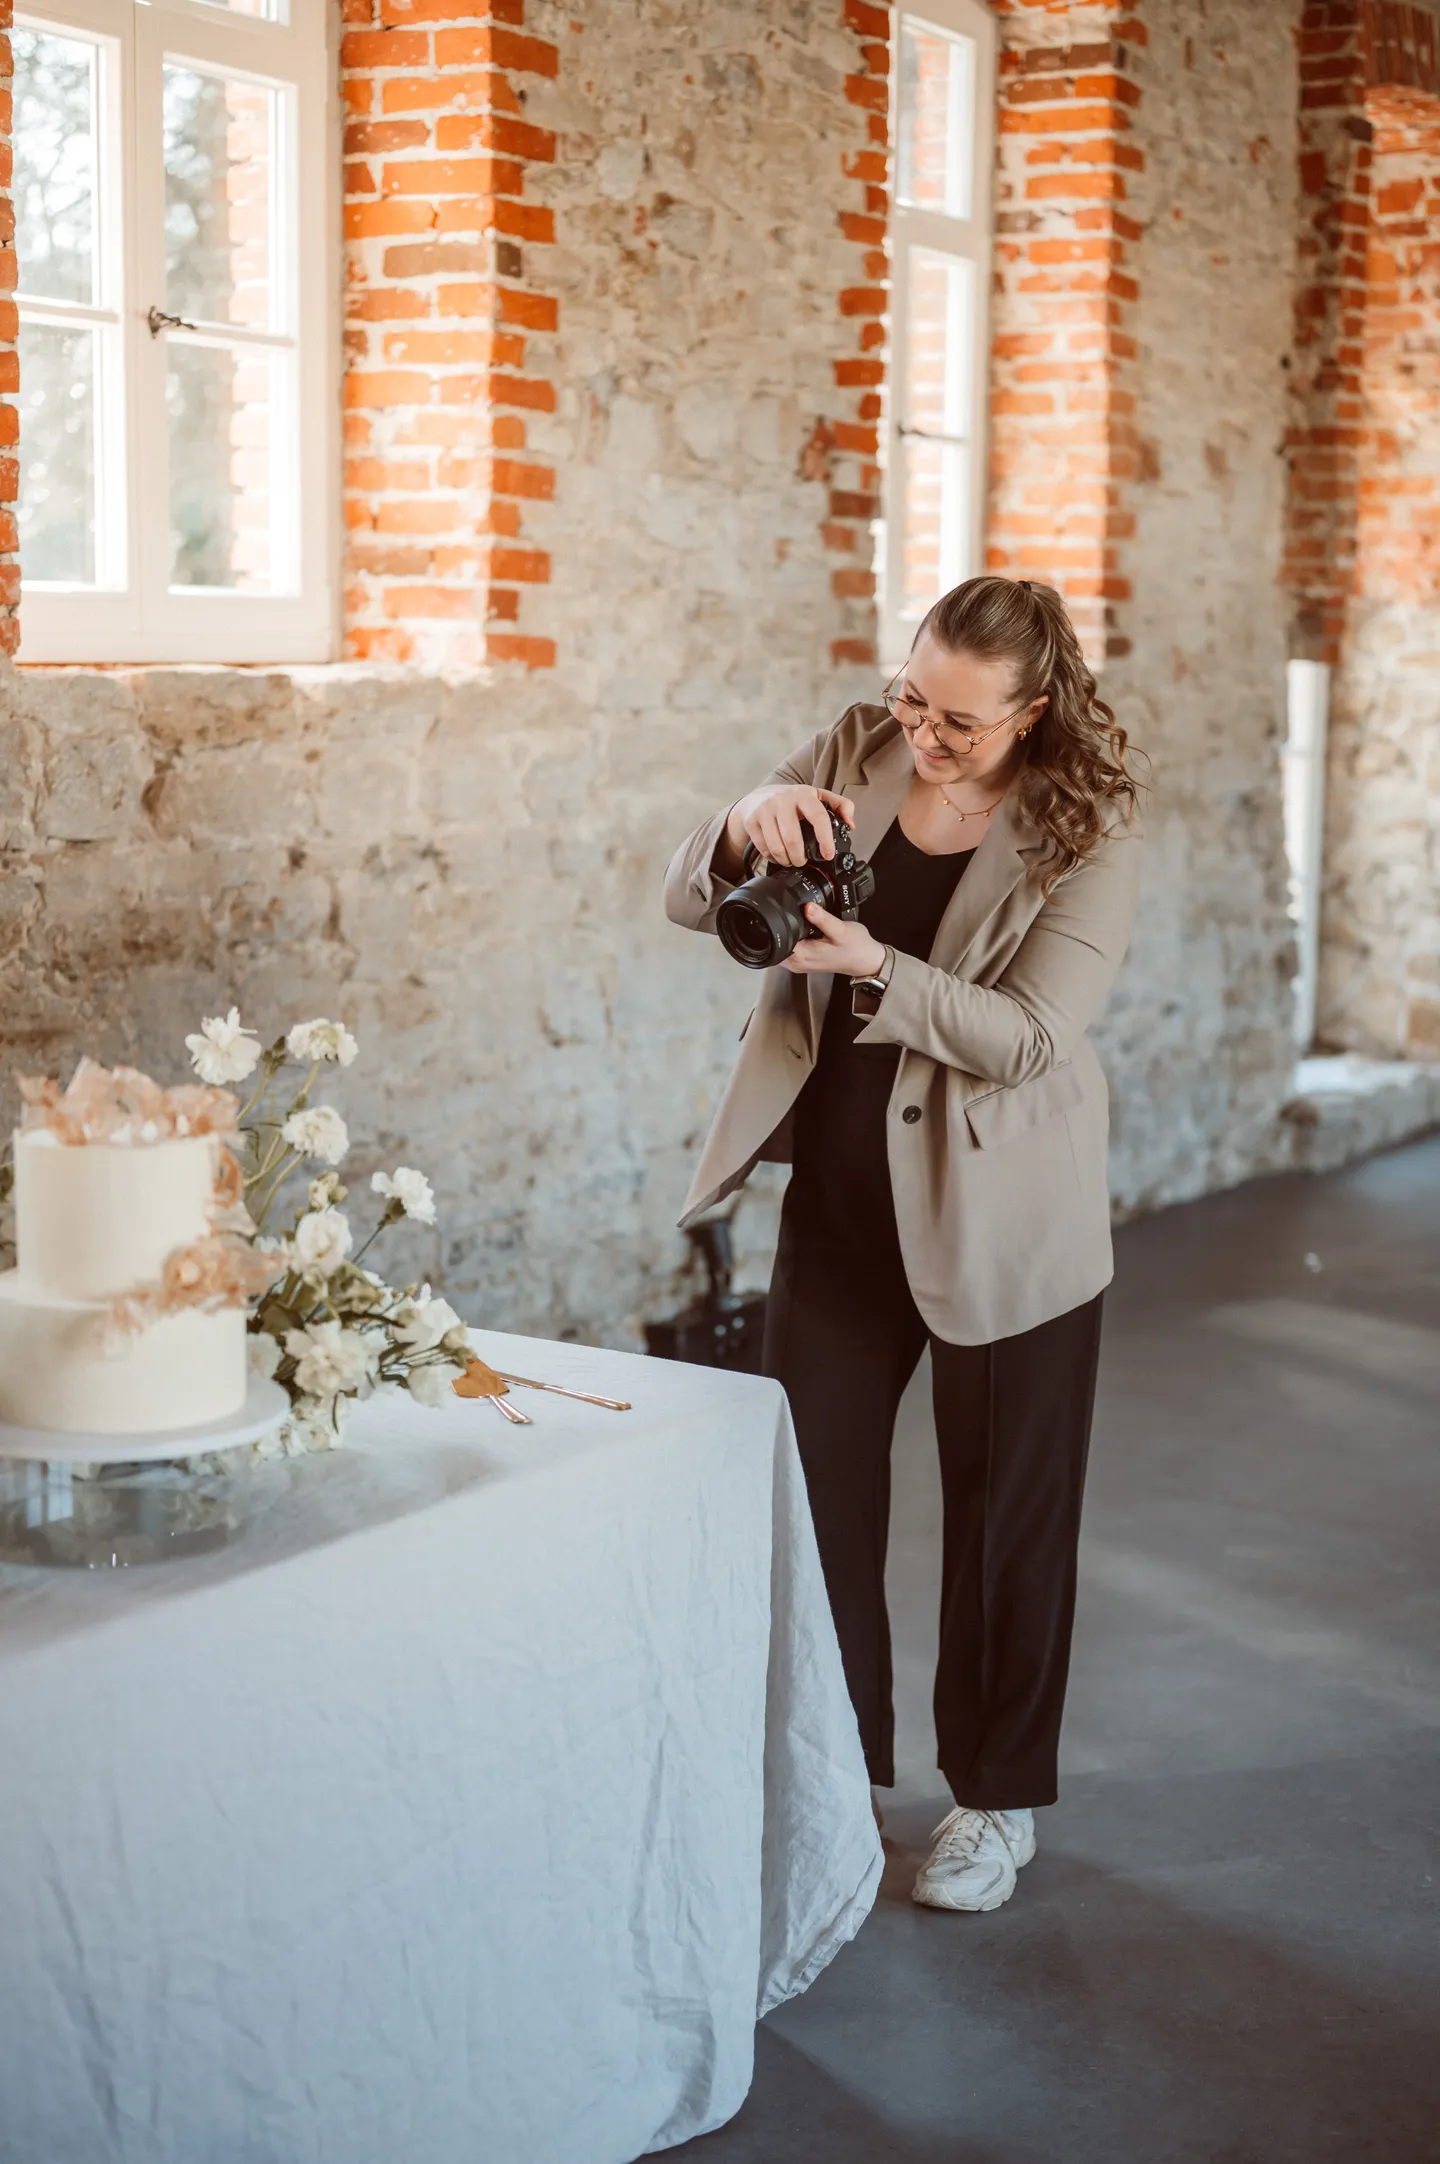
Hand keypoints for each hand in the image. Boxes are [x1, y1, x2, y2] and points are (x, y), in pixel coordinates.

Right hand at [725, 783, 856, 869]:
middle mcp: (782, 800)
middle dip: (800, 857)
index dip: (825, 839)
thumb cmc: (791, 800)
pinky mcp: (751, 821)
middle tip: (803, 862)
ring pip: (777, 847)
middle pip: (793, 839)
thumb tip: (851, 824)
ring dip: (786, 860)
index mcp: (803, 794)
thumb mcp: (816, 797)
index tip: (828, 854)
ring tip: (791, 861)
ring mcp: (764, 810)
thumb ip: (840, 806)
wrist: (756, 799)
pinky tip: (778, 856)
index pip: (818, 817)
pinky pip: (764, 848)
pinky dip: (772, 858)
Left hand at [781, 904, 886, 978]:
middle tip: (796, 914)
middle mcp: (797, 962)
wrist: (866, 960)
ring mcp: (799, 963)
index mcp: (802, 955)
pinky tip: (805, 929)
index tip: (786, 912)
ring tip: (802, 921)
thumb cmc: (856, 948)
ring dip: (788, 931)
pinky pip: (790, 947)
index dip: (778, 923)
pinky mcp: (804, 960)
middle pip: (775, 942)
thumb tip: (807, 906)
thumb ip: (822, 919)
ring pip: (781, 944)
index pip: (776, 939)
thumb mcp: (841, 930)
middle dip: (781, 926)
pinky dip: (794, 937)